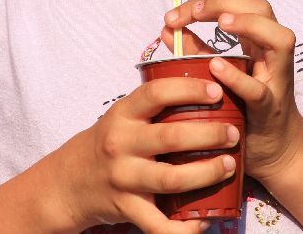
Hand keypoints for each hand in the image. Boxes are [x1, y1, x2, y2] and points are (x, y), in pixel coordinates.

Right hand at [56, 76, 239, 232]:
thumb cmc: (107, 143)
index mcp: (123, 114)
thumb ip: (153, 104)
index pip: (156, 93)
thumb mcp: (122, 116)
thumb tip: (202, 84)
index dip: (188, 89)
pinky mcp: (125, 207)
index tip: (216, 90)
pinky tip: (204, 221)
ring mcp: (123, 177)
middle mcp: (121, 143)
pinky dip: (184, 228)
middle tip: (233, 134)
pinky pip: (158, 224)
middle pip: (171, 137)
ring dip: (206, 174)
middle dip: (209, 135)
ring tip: (229, 166)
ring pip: (171, 179)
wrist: (69, 182)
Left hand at [160, 0, 302, 184]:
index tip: (174, 14)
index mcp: (258, 43)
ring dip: (249, 25)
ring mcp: (276, 81)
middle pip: (263, 9)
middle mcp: (272, 55)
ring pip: (280, 40)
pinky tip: (215, 67)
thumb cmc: (246, 109)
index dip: (207, 1)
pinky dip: (237, 76)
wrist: (275, 153)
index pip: (238, 5)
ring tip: (221, 22)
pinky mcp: (270, 110)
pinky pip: (258, 90)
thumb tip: (167, 28)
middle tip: (195, 12)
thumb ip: (196, 50)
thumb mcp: (219, 75)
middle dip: (227, 2)